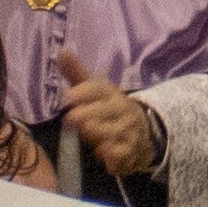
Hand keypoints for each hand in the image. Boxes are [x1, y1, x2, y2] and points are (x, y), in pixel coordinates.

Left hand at [54, 47, 162, 179]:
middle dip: (83, 118)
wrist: (145, 132)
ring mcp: (128, 131)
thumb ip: (76, 74)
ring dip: (93, 136)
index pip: (97, 88)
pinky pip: (116, 155)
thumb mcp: (95, 91)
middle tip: (71, 120)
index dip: (82, 93)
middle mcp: (122, 109)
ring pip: (107, 134)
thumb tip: (62, 51)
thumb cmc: (110, 109)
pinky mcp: (131, 151)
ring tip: (88, 136)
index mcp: (112, 93)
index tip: (67, 99)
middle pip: (100, 113)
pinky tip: (102, 152)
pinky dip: (107, 155)